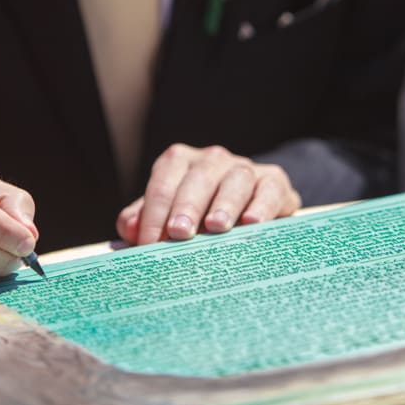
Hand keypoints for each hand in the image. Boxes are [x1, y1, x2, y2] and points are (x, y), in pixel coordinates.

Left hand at [116, 144, 301, 244]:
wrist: (248, 206)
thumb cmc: (198, 215)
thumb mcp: (168, 214)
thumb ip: (145, 219)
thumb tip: (130, 228)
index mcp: (180, 162)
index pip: (163, 183)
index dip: (154, 214)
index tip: (150, 245)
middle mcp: (212, 159)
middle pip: (198, 178)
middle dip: (186, 206)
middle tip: (179, 233)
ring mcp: (245, 168)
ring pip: (235, 178)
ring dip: (224, 203)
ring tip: (216, 227)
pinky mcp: (274, 181)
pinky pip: (269, 188)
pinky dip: (261, 205)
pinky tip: (252, 223)